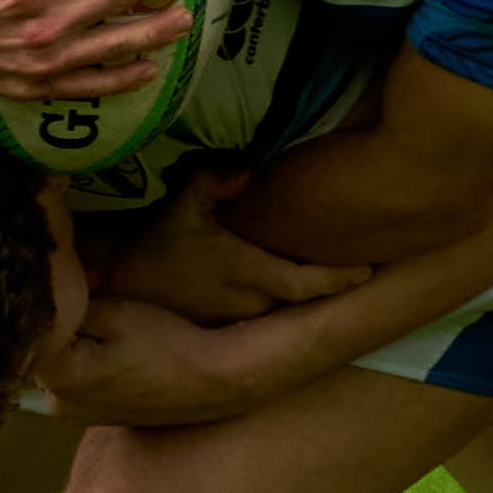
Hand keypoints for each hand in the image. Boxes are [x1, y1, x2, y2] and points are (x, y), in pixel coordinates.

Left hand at [43, 297, 253, 426]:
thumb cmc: (165, 345)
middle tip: (88, 296)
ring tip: (103, 319)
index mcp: (57, 377)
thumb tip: (49, 294)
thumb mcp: (114, 313)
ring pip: (59, 362)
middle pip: (43, 348)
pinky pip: (76, 379)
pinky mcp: (92, 416)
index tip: (73, 283)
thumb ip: (72, 305)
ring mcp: (75, 414)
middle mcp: (57, 403)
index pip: (34, 327)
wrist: (210, 382)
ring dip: (71, 341)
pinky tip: (110, 346)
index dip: (54, 301)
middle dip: (59, 323)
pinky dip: (85, 360)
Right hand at [93, 169, 370, 323]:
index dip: (340, 279)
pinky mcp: (231, 324)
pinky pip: (271, 311)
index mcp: (247, 273)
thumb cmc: (156, 247)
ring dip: (312, 290)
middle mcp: (252, 301)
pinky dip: (288, 297)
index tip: (369, 269)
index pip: (307, 283)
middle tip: (366, 257)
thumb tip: (245, 168)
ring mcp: (242, 317)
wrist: (123, 288)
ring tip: (340, 268)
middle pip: (307, 297)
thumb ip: (212, 181)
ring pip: (290, 306)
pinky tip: (299, 279)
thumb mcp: (181, 207)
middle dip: (333, 282)